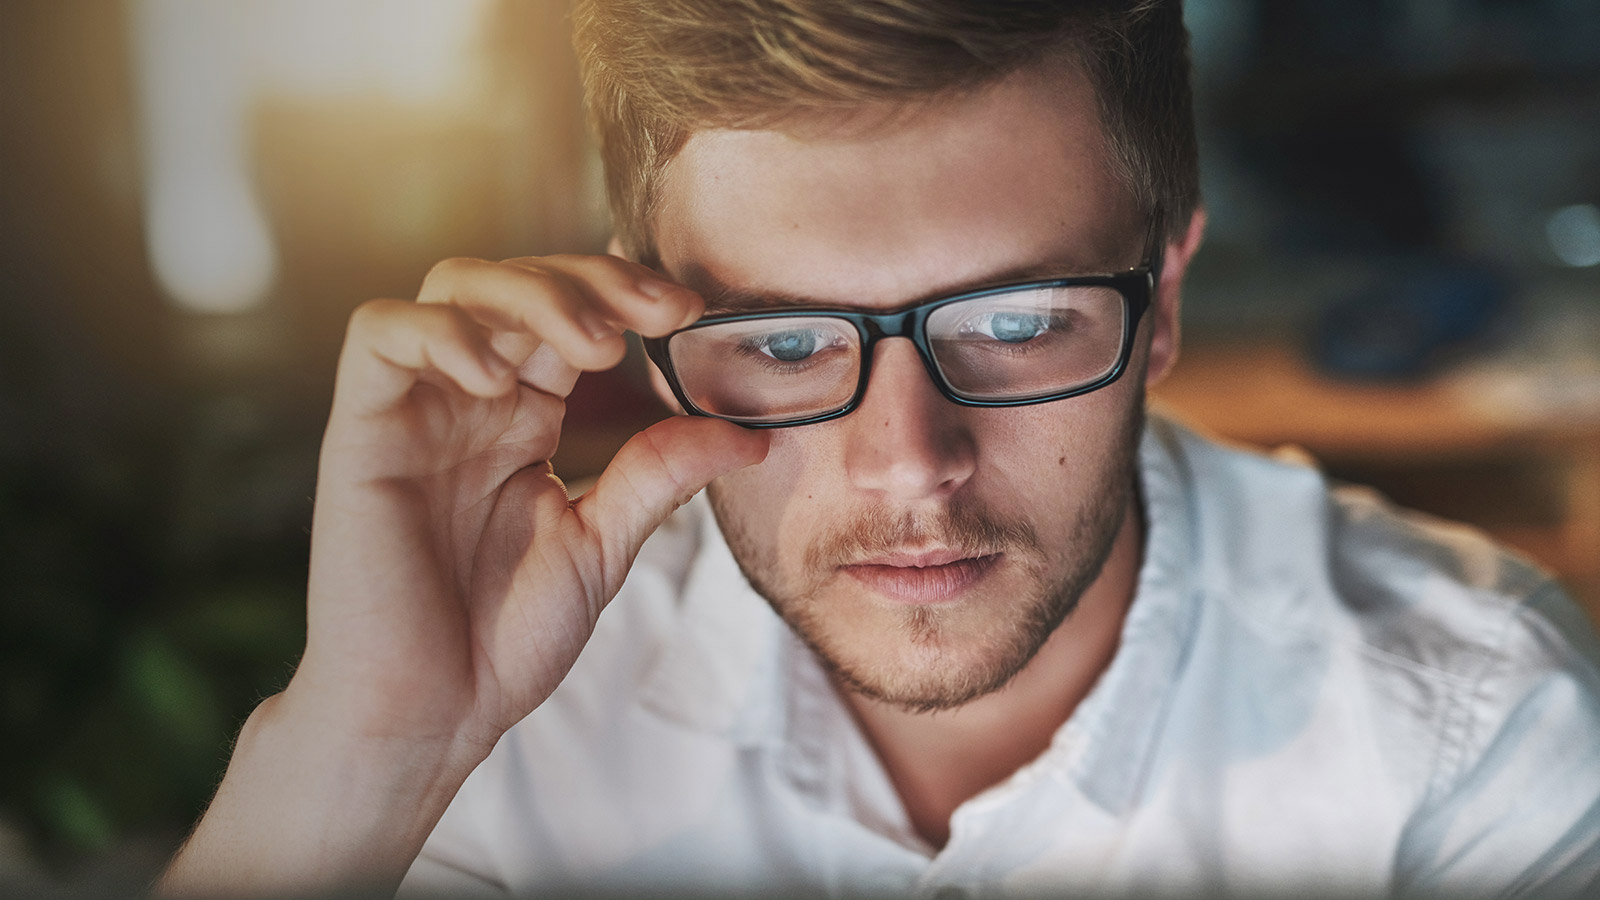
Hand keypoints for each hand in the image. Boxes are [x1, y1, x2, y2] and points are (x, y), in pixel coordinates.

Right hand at [291, 254, 768, 757]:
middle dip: (592, 281)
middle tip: (656, 314)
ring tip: (592, 350)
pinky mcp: (360, 429)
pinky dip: (442, 334)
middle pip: (517, 281)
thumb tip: (751, 433)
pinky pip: (379, 334)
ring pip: (453, 286)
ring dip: (530, 295)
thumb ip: (660, 475)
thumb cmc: (501, 637)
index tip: (688, 312)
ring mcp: (412, 408)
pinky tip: (499, 384)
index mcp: (524, 417)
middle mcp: (467, 399)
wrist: (429, 712)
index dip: (624, 293)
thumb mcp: (601, 543)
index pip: (569, 314)